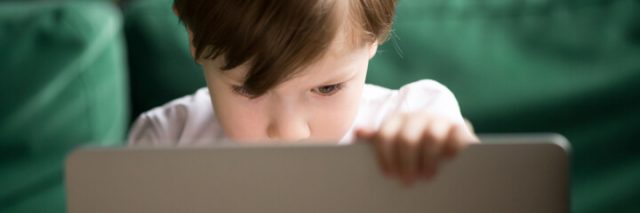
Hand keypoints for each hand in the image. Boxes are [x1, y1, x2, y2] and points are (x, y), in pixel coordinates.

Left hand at [355, 111, 478, 185]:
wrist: (444, 137)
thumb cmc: (412, 146)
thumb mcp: (394, 141)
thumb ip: (377, 139)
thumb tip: (359, 133)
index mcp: (398, 121)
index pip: (385, 136)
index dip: (385, 157)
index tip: (388, 175)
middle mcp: (418, 118)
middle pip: (407, 139)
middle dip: (405, 163)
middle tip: (407, 182)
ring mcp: (440, 122)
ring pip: (431, 137)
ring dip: (428, 160)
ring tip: (427, 177)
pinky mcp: (460, 129)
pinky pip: (457, 137)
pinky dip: (453, 150)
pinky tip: (449, 163)